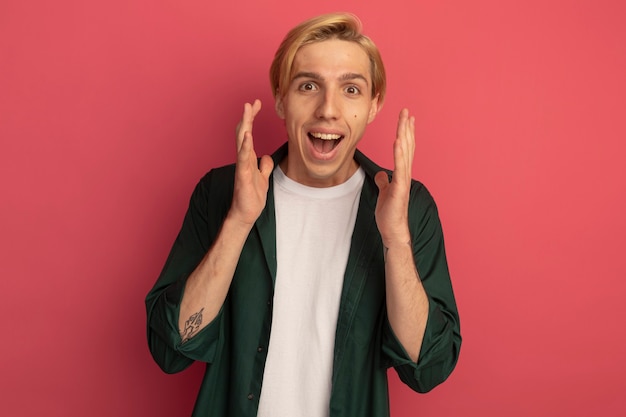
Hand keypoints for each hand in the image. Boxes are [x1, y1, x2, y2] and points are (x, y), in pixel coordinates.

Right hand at [229, 99, 273, 225]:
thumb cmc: (251, 197)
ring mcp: (242, 166)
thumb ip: (264, 166)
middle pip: (243, 132)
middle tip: (252, 101)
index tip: (256, 104)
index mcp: (248, 158)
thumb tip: (266, 157)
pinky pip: (244, 158)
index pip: (248, 133)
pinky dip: (245, 145)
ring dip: (245, 124)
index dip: (252, 118)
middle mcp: (243, 159)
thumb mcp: (263, 178)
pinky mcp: (243, 175)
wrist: (246, 214)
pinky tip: (248, 134)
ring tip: (247, 109)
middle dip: (248, 116)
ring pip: (241, 141)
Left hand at [374, 108, 415, 247]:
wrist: (393, 230)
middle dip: (406, 128)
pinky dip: (399, 153)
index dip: (405, 133)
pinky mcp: (400, 188)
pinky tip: (398, 140)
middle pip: (407, 146)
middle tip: (407, 112)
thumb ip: (384, 182)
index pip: (404, 149)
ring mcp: (404, 180)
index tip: (406, 119)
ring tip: (405, 119)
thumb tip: (381, 174)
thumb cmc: (389, 214)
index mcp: (401, 174)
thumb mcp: (384, 193)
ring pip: (405, 153)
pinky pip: (400, 167)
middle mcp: (405, 175)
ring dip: (404, 135)